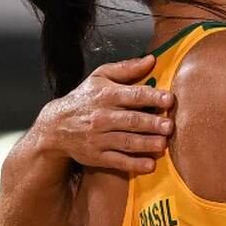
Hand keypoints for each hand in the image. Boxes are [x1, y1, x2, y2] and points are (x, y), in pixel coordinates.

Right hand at [33, 55, 173, 173]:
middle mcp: (102, 117)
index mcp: (106, 95)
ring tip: (163, 144)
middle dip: (151, 123)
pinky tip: (150, 165)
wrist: (55, 126)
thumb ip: (126, 69)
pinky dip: (134, 164)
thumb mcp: (100, 77)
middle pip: (130, 120)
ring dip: (146, 144)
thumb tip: (152, 59)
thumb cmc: (85, 98)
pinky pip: (117, 161)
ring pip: (126, 141)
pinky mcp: (97, 156)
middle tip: (169, 126)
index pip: (132, 95)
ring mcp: (98, 138)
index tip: (169, 99)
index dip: (152, 97)